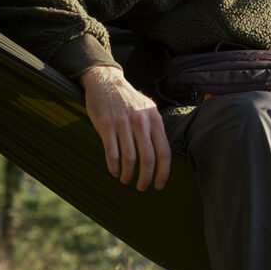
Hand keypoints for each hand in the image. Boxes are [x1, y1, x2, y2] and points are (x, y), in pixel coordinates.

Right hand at [79, 65, 170, 190]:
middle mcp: (141, 122)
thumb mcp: (147, 110)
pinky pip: (112, 153)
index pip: (164, 152)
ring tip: (126, 179)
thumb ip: (155, 129)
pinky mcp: (106, 125)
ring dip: (128, 174)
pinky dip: (114, 167)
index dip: (163, 172)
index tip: (159, 185)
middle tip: (142, 187)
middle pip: (148, 159)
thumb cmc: (128, 101)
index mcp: (154, 119)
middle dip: (146, 178)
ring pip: (129, 158)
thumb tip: (162, 157)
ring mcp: (123, 123)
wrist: (106, 82)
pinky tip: (114, 171)